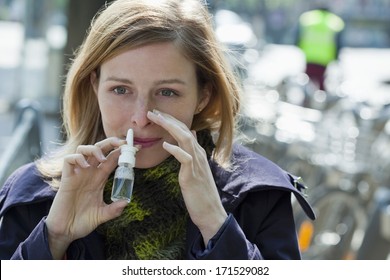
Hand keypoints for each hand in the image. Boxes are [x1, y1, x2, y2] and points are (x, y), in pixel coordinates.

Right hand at [46, 137, 126, 258]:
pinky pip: (69, 160)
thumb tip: (126, 202)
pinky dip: (78, 158)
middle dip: (112, 142)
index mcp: (99, 178)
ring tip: (102, 158)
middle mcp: (89, 173)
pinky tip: (85, 166)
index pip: (113, 159)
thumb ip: (113, 210)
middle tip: (123, 143)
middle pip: (100, 148)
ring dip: (94, 149)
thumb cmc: (82, 222)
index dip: (123, 151)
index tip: (136, 148)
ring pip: (84, 149)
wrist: (65, 231)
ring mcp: (77, 174)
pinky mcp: (66, 179)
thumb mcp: (102, 215)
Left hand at [147, 110, 226, 244]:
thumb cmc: (200, 192)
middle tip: (153, 111)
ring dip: (170, 127)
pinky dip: (175, 150)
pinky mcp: (192, 175)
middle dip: (168, 119)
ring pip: (185, 139)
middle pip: (184, 130)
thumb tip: (191, 134)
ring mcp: (196, 164)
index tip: (158, 114)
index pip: (185, 130)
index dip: (172, 121)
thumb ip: (192, 151)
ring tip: (157, 119)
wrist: (210, 211)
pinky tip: (165, 145)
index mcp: (197, 153)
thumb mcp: (196, 168)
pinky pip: (185, 158)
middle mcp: (198, 154)